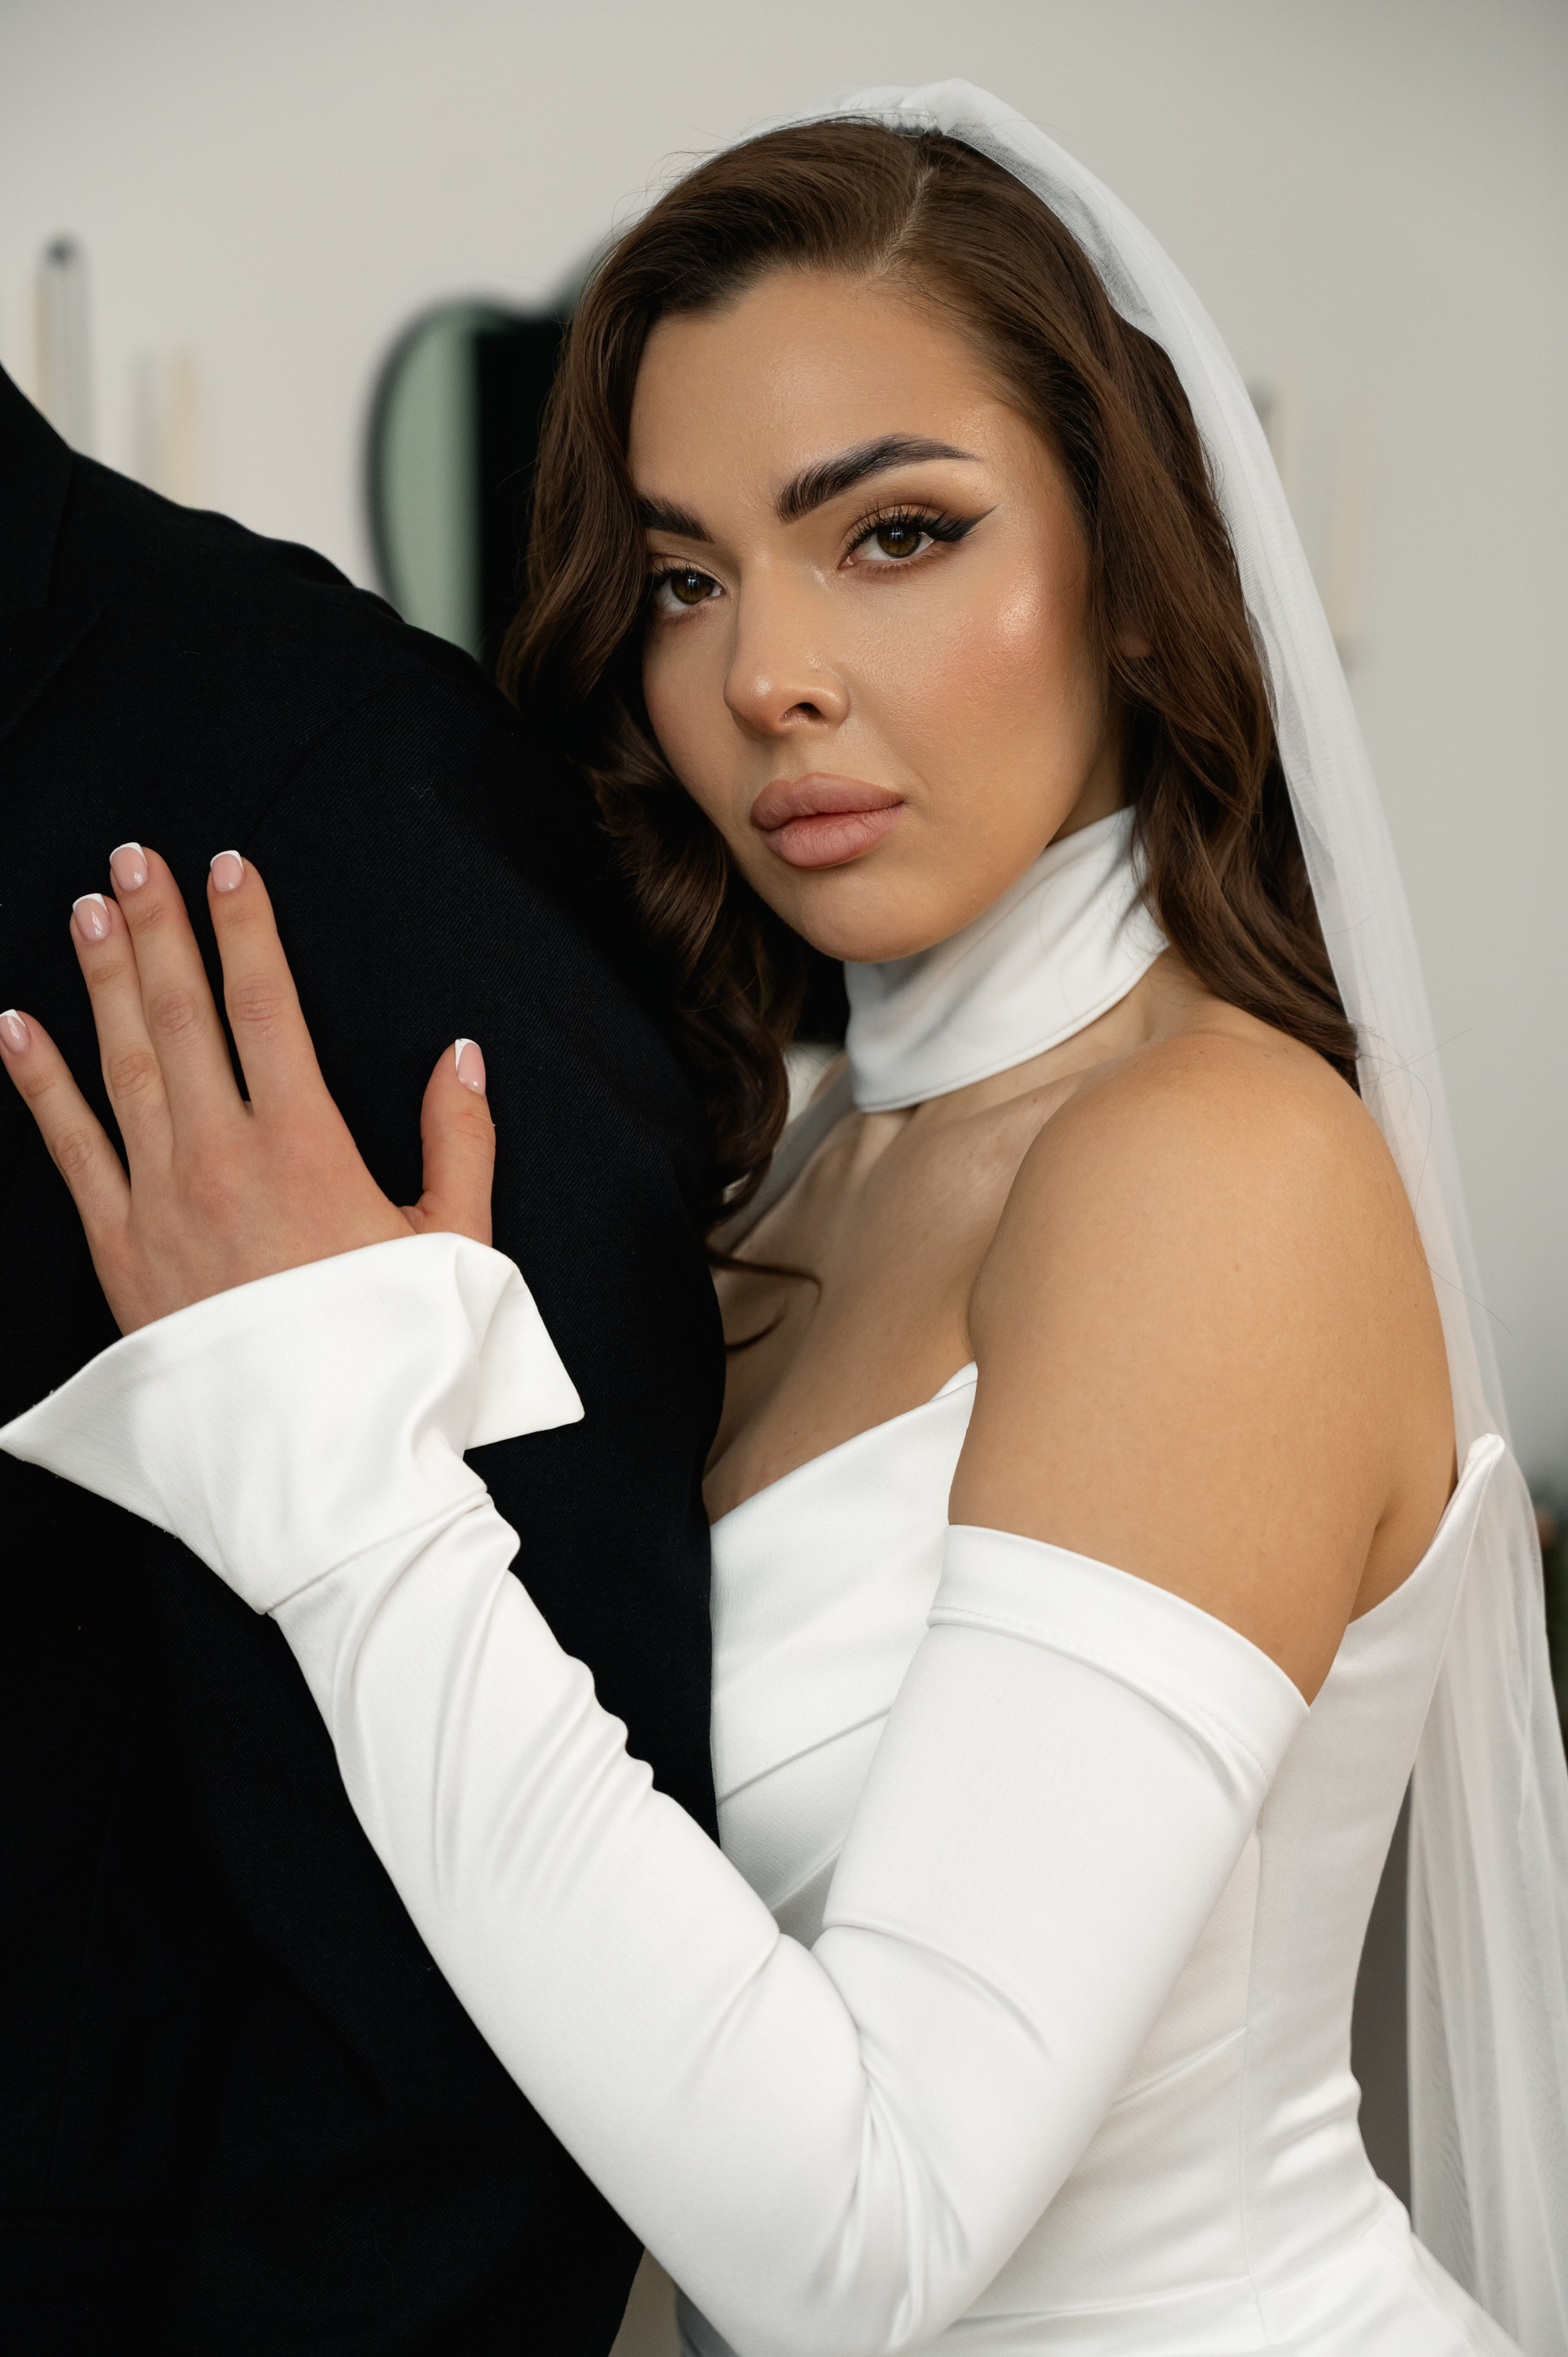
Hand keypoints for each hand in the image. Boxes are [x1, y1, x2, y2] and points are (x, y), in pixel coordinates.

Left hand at [0, 844, 493, 1333]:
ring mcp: (161, 1203)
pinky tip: (15, 1029)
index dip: (247, 931)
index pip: (268, 1009)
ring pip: (122, 1066)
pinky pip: (69, 1151)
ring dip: (101, 981)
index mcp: (308, 1151)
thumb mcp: (456, 1246)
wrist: (323, 1459)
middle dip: (159, 930)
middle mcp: (223, 1162)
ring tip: (87, 910)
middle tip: (135, 858)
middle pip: (182, 1017)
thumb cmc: (393, 1356)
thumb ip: (461, 1141)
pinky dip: (38, 1086)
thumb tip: (462, 1054)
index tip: (230, 868)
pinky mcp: (119, 1252)